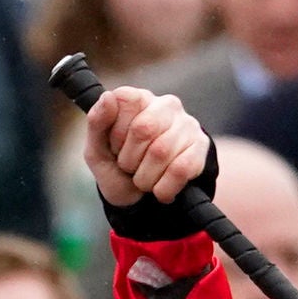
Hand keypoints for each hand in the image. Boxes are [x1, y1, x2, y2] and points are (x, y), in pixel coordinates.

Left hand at [82, 83, 207, 209]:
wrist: (143, 202)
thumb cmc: (118, 168)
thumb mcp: (98, 150)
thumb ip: (96, 123)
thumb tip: (107, 97)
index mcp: (138, 99)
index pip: (125, 100)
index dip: (115, 132)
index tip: (115, 146)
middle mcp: (166, 105)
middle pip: (143, 128)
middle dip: (129, 158)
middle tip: (129, 167)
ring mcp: (187, 124)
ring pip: (161, 152)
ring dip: (144, 178)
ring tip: (143, 179)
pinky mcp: (201, 147)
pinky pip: (181, 169)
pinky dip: (164, 188)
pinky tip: (159, 190)